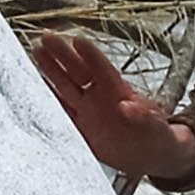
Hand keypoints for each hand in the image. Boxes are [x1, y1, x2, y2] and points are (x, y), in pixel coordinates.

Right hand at [29, 32, 194, 184]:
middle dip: (62, 55)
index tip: (77, 40)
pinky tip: (36, 89)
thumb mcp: (155, 126)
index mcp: (120, 91)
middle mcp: (100, 97)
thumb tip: (127, 106)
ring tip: (37, 53)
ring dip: (50, 72)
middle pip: (78, 71)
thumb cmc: (157, 135)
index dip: (90, 55)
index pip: (102, 69)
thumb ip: (143, 117)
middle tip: (46, 38)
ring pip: (65, 87)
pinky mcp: (81, 127)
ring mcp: (89, 110)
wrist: (149, 156)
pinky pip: (62, 110)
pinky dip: (49, 101)